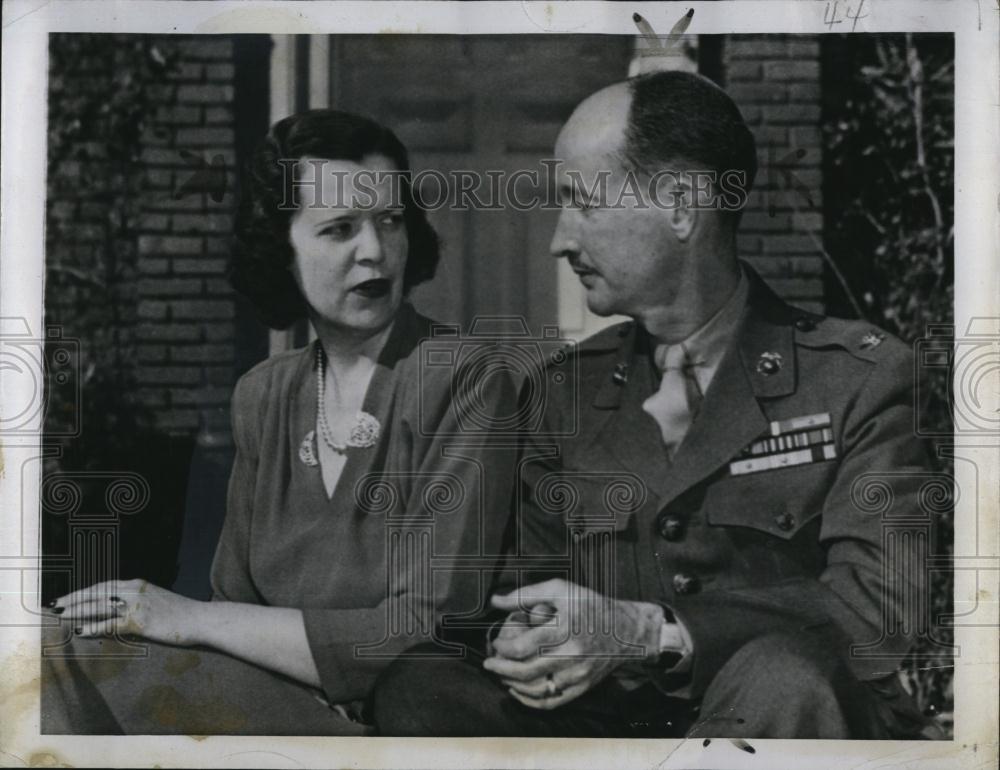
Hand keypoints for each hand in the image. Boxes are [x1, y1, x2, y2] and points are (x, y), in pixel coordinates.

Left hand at [48, 579, 203, 646]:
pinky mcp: (139, 621)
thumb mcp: (158, 601)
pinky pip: (110, 625)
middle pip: (97, 593)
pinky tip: (82, 632)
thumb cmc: (182, 613)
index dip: (84, 591)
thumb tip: (121, 613)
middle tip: (55, 605)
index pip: (104, 585)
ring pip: (99, 606)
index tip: (69, 597)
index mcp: (138, 585)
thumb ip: (139, 602)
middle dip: (74, 599)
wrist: (200, 619)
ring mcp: (136, 605)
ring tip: (62, 616)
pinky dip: (94, 628)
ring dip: (78, 611)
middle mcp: (134, 591)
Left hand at [483, 579, 666, 709]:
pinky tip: (519, 691)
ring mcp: (578, 674)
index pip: (523, 646)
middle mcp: (572, 654)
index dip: (503, 648)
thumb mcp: (561, 590)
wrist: (627, 631)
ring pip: (536, 689)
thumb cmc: (591, 607)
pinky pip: (551, 701)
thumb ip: (526, 594)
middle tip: (490, 663)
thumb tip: (497, 601)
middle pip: (526, 671)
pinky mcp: (582, 687)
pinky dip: (530, 700)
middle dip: (501, 669)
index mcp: (565, 628)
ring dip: (512, 685)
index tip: (496, 644)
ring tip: (502, 676)